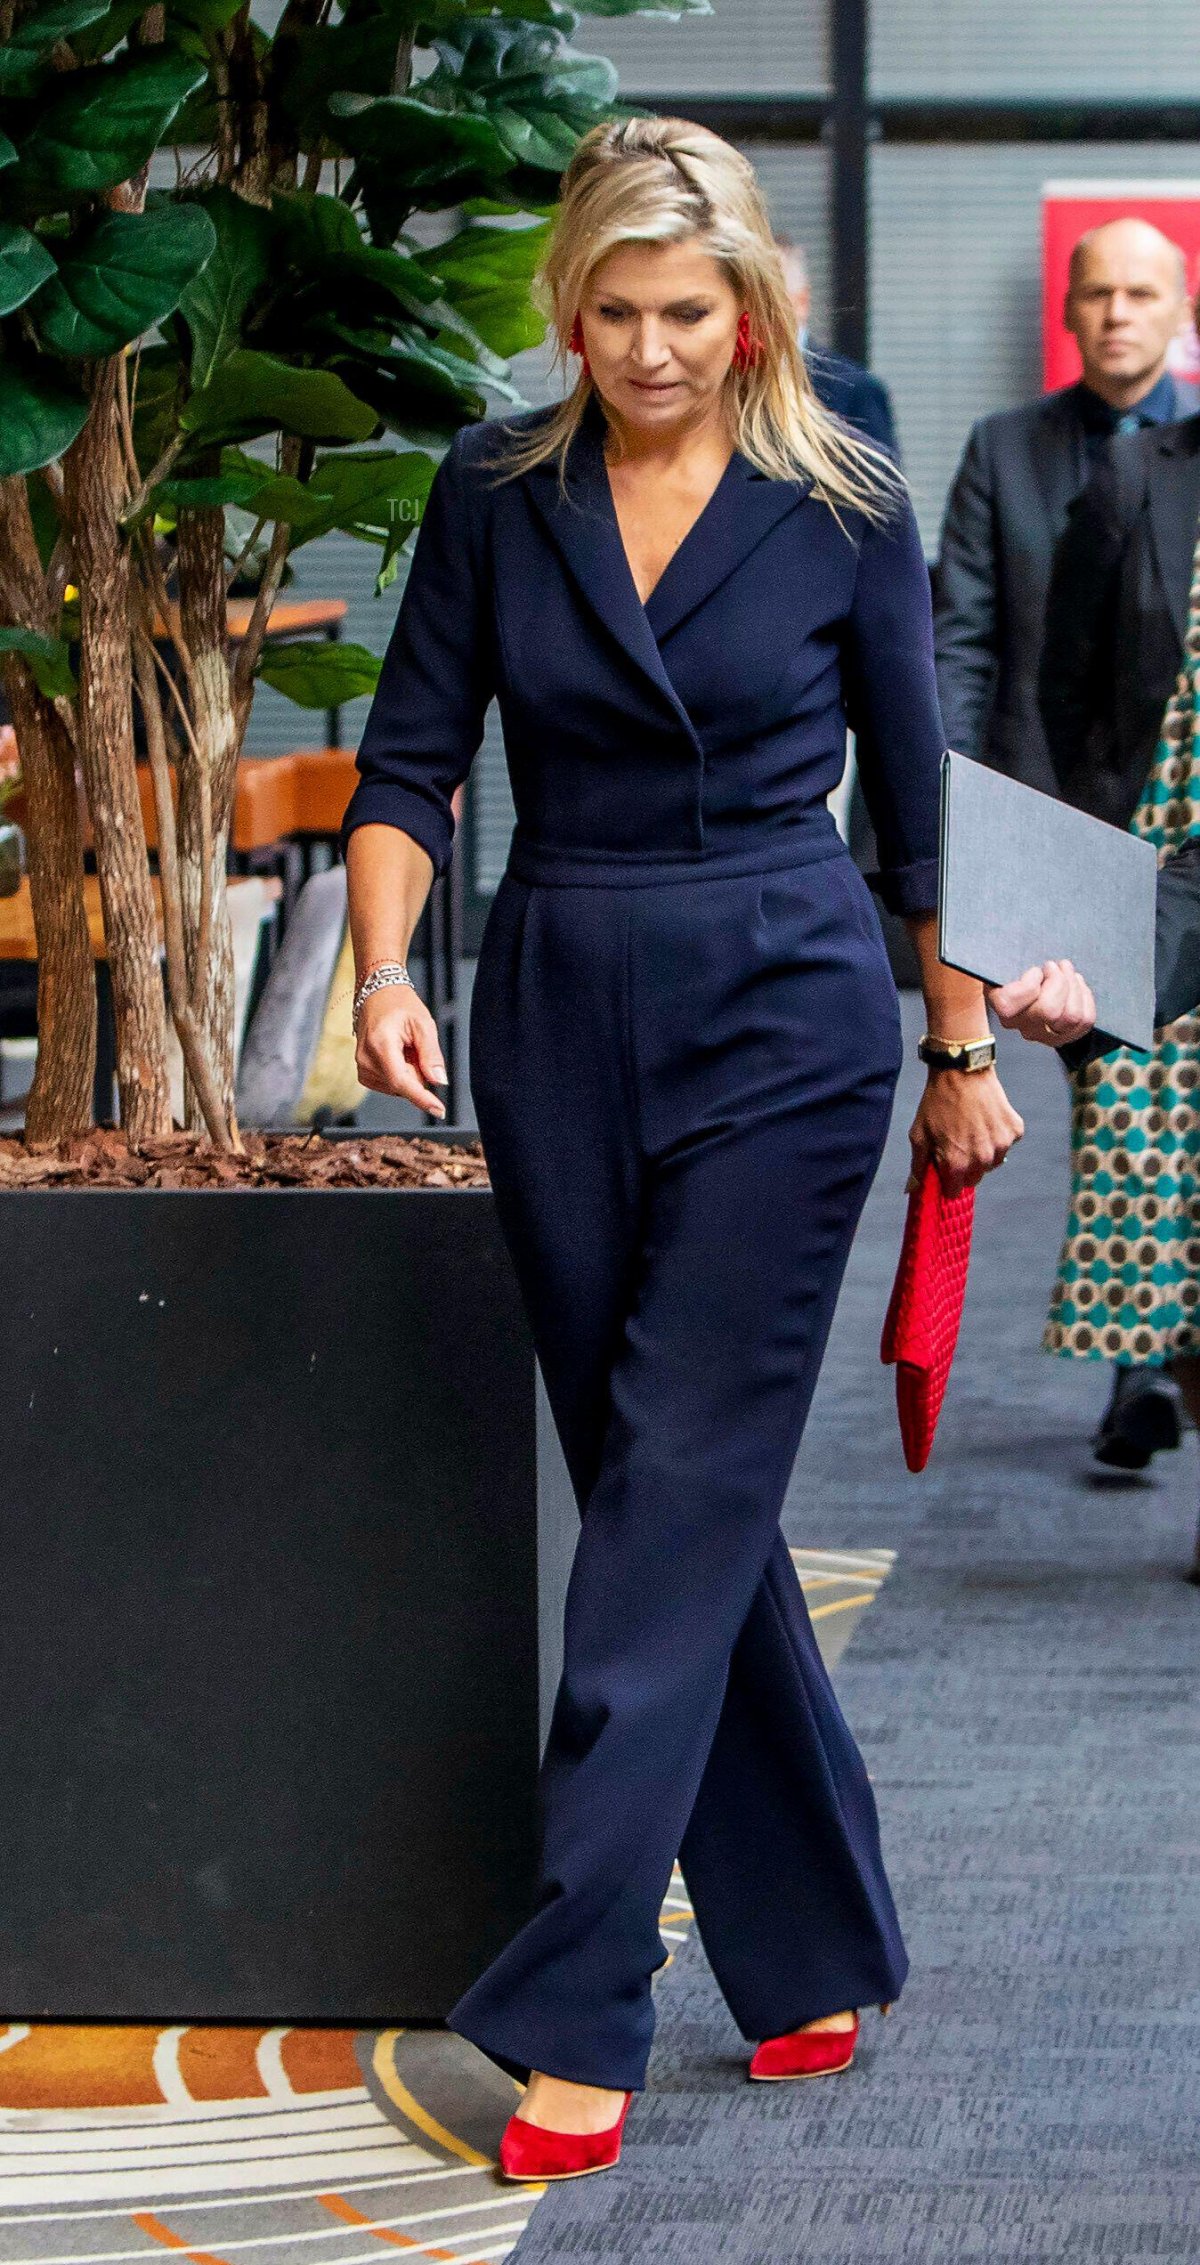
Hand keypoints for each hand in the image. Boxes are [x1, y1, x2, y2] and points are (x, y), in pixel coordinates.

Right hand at [355, 985, 447, 1117]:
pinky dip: (399, 1073)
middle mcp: (366, 1058)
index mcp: (380, 1044)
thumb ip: (431, 1055)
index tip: (439, 1110)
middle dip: (417, 1073)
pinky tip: (398, 1055)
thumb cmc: (399, 1005)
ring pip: (398, 1087)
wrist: (377, 994)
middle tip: (415, 1047)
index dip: (422, 1098)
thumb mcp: (423, 1024)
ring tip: (404, 1047)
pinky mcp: (363, 1072)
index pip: (402, 1081)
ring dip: (409, 1072)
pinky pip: (390, 1084)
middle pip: (403, 1085)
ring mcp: (361, 1066)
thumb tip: (439, 1082)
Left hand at [908, 1065, 1024, 1197]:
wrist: (962, 1071)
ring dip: (983, 1153)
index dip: (947, 1180)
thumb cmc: (937, 1102)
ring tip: (972, 1130)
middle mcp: (982, 1159)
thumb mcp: (919, 1134)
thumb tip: (913, 1188)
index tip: (945, 1167)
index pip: (954, 1191)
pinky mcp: (1014, 1130)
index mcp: (957, 1163)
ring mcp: (1002, 1145)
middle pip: (974, 1178)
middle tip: (958, 1144)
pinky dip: (997, 1136)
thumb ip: (918, 1165)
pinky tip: (986, 1120)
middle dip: (965, 1167)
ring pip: (993, 1163)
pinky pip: (1006, 1144)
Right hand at [986, 959, 1095, 1046]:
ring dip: (1074, 986)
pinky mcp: (1067, 1034)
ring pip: (1071, 1016)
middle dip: (1058, 981)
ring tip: (1067, 971)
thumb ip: (1008, 959)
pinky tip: (1076, 985)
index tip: (1034, 971)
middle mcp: (1020, 1025)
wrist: (1034, 976)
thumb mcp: (1009, 958)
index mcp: (1002, 1006)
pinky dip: (1085, 997)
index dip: (1028, 984)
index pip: (1009, 1006)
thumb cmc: (1020, 964)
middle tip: (1055, 966)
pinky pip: (1086, 1020)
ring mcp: (1045, 1034)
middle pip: (1048, 1011)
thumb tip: (1009, 951)